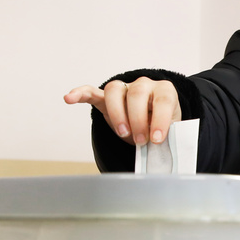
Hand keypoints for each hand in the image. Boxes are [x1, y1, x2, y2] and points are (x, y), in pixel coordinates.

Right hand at [64, 78, 181, 144]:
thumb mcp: (170, 132)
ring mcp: (124, 89)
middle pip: (137, 93)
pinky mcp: (106, 97)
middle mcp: (144, 85)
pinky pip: (91, 92)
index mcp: (164, 91)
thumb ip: (167, 138)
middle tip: (141, 140)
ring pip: (115, 90)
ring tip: (123, 133)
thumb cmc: (161, 127)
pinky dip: (80, 94)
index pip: (163, 100)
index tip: (157, 139)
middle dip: (138, 119)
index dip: (160, 119)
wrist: (153, 124)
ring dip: (117, 113)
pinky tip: (69, 98)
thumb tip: (162, 154)